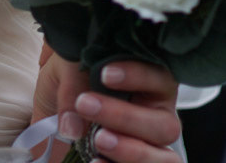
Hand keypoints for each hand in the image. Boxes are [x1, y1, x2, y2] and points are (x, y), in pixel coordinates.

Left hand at [33, 50, 180, 161]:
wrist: (57, 114)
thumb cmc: (73, 83)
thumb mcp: (67, 72)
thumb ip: (71, 88)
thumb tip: (73, 127)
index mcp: (151, 84)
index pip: (158, 77)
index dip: (137, 76)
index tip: (105, 75)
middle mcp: (159, 117)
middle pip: (166, 125)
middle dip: (127, 118)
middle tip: (85, 105)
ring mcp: (153, 147)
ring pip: (167, 159)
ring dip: (135, 152)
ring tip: (99, 141)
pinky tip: (95, 161)